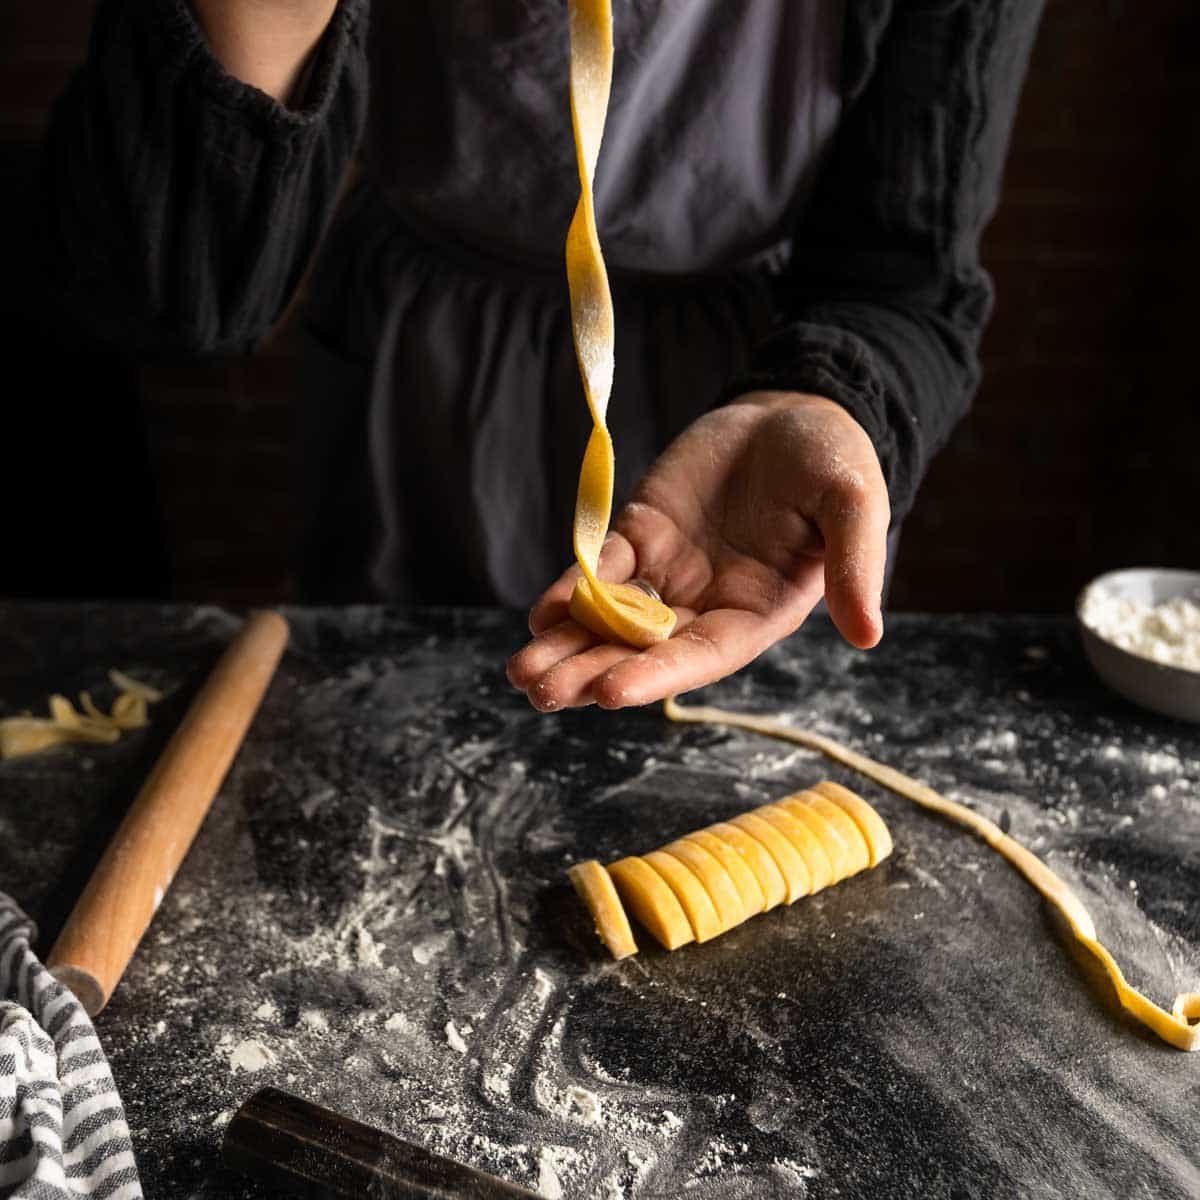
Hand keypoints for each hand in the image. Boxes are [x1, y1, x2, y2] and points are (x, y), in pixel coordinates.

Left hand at [507, 392, 890, 710]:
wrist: (791, 411)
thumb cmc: (833, 459)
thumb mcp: (854, 503)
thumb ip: (855, 564)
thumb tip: (870, 637)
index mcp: (758, 610)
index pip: (703, 655)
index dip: (657, 674)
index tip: (609, 691)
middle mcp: (707, 604)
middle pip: (643, 650)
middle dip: (591, 672)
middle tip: (540, 693)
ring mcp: (670, 572)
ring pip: (611, 619)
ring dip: (567, 646)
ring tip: (521, 673)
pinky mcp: (641, 535)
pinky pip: (600, 569)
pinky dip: (567, 592)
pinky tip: (538, 617)